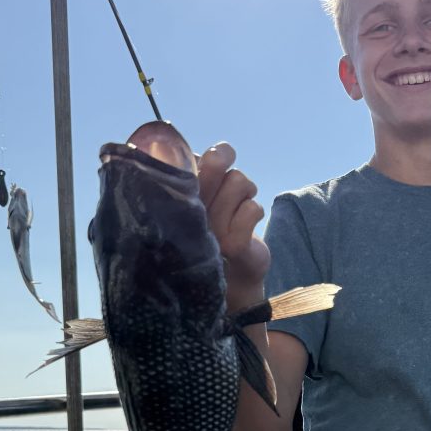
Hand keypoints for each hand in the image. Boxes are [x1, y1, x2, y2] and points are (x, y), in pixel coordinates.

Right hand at [197, 142, 269, 295]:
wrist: (234, 280)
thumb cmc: (220, 230)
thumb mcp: (212, 196)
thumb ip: (209, 170)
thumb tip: (220, 150)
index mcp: (175, 195)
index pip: (185, 156)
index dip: (211, 155)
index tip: (217, 162)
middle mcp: (185, 211)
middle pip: (215, 160)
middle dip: (226, 163)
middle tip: (230, 178)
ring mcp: (208, 230)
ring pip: (238, 180)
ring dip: (245, 193)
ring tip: (237, 209)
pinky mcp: (232, 245)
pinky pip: (252, 208)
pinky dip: (255, 212)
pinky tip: (246, 227)